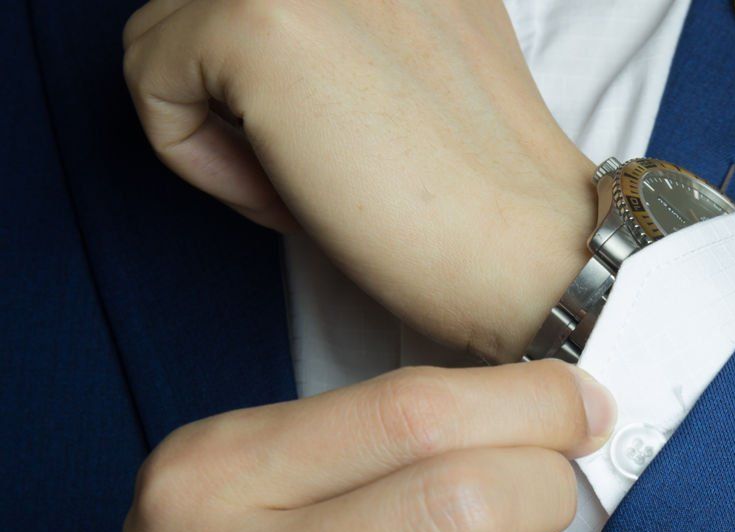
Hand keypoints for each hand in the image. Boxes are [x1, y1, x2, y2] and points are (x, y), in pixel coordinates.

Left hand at [121, 0, 597, 360]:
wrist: (538, 260)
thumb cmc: (489, 205)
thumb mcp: (436, 65)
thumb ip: (367, 27)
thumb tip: (279, 54)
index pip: (274, 5)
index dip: (286, 82)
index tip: (349, 142)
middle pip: (209, 6)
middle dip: (238, 94)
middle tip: (326, 171)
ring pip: (167, 32)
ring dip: (220, 124)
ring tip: (310, 185)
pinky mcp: (256, 21)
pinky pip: (152, 77)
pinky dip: (198, 160)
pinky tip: (292, 200)